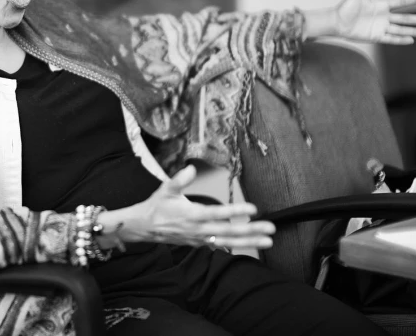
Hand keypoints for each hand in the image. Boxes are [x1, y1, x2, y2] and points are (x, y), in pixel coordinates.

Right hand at [104, 166, 274, 251]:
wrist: (145, 227)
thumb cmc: (157, 206)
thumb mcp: (165, 189)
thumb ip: (179, 179)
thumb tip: (190, 169)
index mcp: (193, 215)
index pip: (218, 213)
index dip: (236, 212)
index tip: (253, 209)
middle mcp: (199, 230)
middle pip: (230, 232)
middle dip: (252, 231)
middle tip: (271, 229)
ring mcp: (201, 239)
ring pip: (229, 242)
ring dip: (250, 242)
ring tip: (268, 241)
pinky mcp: (200, 243)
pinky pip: (221, 246)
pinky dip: (237, 246)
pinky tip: (251, 246)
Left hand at [334, 0, 415, 44]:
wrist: (335, 22)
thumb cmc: (344, 7)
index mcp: (381, 5)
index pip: (402, 2)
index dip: (415, 0)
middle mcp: (383, 16)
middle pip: (406, 18)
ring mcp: (380, 27)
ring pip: (401, 29)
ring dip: (414, 31)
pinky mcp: (375, 37)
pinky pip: (391, 39)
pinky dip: (401, 40)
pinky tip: (411, 40)